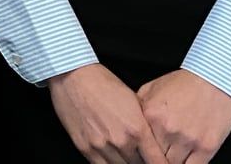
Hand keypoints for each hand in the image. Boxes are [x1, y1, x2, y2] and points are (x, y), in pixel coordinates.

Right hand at [47, 63, 169, 163]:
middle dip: (142, 162)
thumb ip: (144, 127)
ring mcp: (101, 146)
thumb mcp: (133, 101)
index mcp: (137, 129)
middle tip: (140, 156)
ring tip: (126, 155)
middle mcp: (121, 141)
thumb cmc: (104, 84)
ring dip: (125, 163)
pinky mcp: (84, 148)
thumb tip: (153, 145)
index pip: (157, 162)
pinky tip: (111, 157)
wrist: (73, 76)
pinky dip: (108, 163)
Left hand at [135, 70, 230, 163]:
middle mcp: (168, 129)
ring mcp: (188, 139)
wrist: (213, 79)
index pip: (141, 145)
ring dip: (172, 162)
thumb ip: (138, 108)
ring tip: (171, 157)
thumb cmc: (182, 84)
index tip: (143, 155)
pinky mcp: (207, 146)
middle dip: (156, 159)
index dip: (142, 153)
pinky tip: (185, 161)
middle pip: (156, 158)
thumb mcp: (151, 88)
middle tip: (158, 157)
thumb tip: (129, 125)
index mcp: (151, 115)